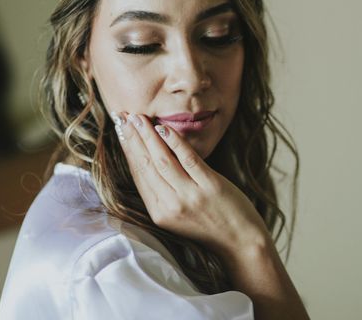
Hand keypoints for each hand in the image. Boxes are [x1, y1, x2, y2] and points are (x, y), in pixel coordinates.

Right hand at [110, 111, 269, 256]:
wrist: (241, 243)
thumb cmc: (210, 224)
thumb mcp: (178, 214)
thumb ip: (163, 191)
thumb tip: (148, 158)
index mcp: (159, 213)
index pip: (138, 175)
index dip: (128, 150)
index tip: (120, 130)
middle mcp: (171, 205)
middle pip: (146, 165)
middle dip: (133, 139)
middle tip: (123, 118)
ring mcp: (190, 196)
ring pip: (163, 160)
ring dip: (149, 136)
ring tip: (140, 119)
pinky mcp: (210, 187)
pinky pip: (188, 159)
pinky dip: (175, 141)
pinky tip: (165, 128)